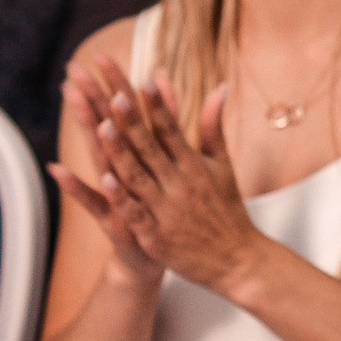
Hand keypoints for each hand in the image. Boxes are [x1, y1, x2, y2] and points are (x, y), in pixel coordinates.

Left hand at [62, 61, 261, 294]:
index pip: (172, 128)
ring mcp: (168, 209)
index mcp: (194, 164)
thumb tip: (220, 87)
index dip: (157, 105)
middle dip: (132, 119)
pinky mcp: (157, 235)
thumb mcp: (223, 165)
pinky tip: (105, 179)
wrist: (238, 260)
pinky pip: (136, 212)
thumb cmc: (226, 209)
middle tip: (115, 93)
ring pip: (139, 175)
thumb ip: (214, 126)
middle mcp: (180, 183)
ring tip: (102, 126)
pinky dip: (121, 197)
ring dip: (120, 151)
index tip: (144, 80)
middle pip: (151, 146)